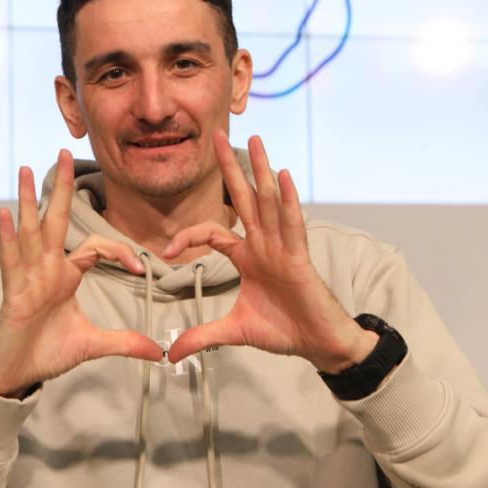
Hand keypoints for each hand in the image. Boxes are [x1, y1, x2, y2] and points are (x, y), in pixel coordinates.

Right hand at [0, 150, 162, 396]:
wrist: (18, 374)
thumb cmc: (47, 353)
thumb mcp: (94, 345)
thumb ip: (125, 344)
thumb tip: (158, 351)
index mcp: (66, 276)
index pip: (95, 247)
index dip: (118, 251)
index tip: (141, 268)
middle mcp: (46, 269)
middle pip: (56, 220)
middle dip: (62, 187)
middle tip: (66, 151)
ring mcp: (28, 277)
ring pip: (30, 231)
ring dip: (30, 199)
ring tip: (28, 169)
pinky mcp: (12, 291)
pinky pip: (11, 259)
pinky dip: (7, 236)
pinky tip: (5, 213)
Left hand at [163, 132, 377, 371]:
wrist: (318, 343)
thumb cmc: (284, 330)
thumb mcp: (233, 332)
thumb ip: (201, 337)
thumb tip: (169, 354)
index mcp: (248, 257)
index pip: (213, 232)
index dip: (189, 236)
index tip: (169, 253)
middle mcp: (264, 245)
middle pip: (243, 198)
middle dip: (230, 167)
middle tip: (218, 134)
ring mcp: (282, 248)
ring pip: (268, 202)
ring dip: (261, 170)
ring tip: (255, 140)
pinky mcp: (299, 258)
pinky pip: (292, 224)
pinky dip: (288, 200)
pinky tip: (282, 176)